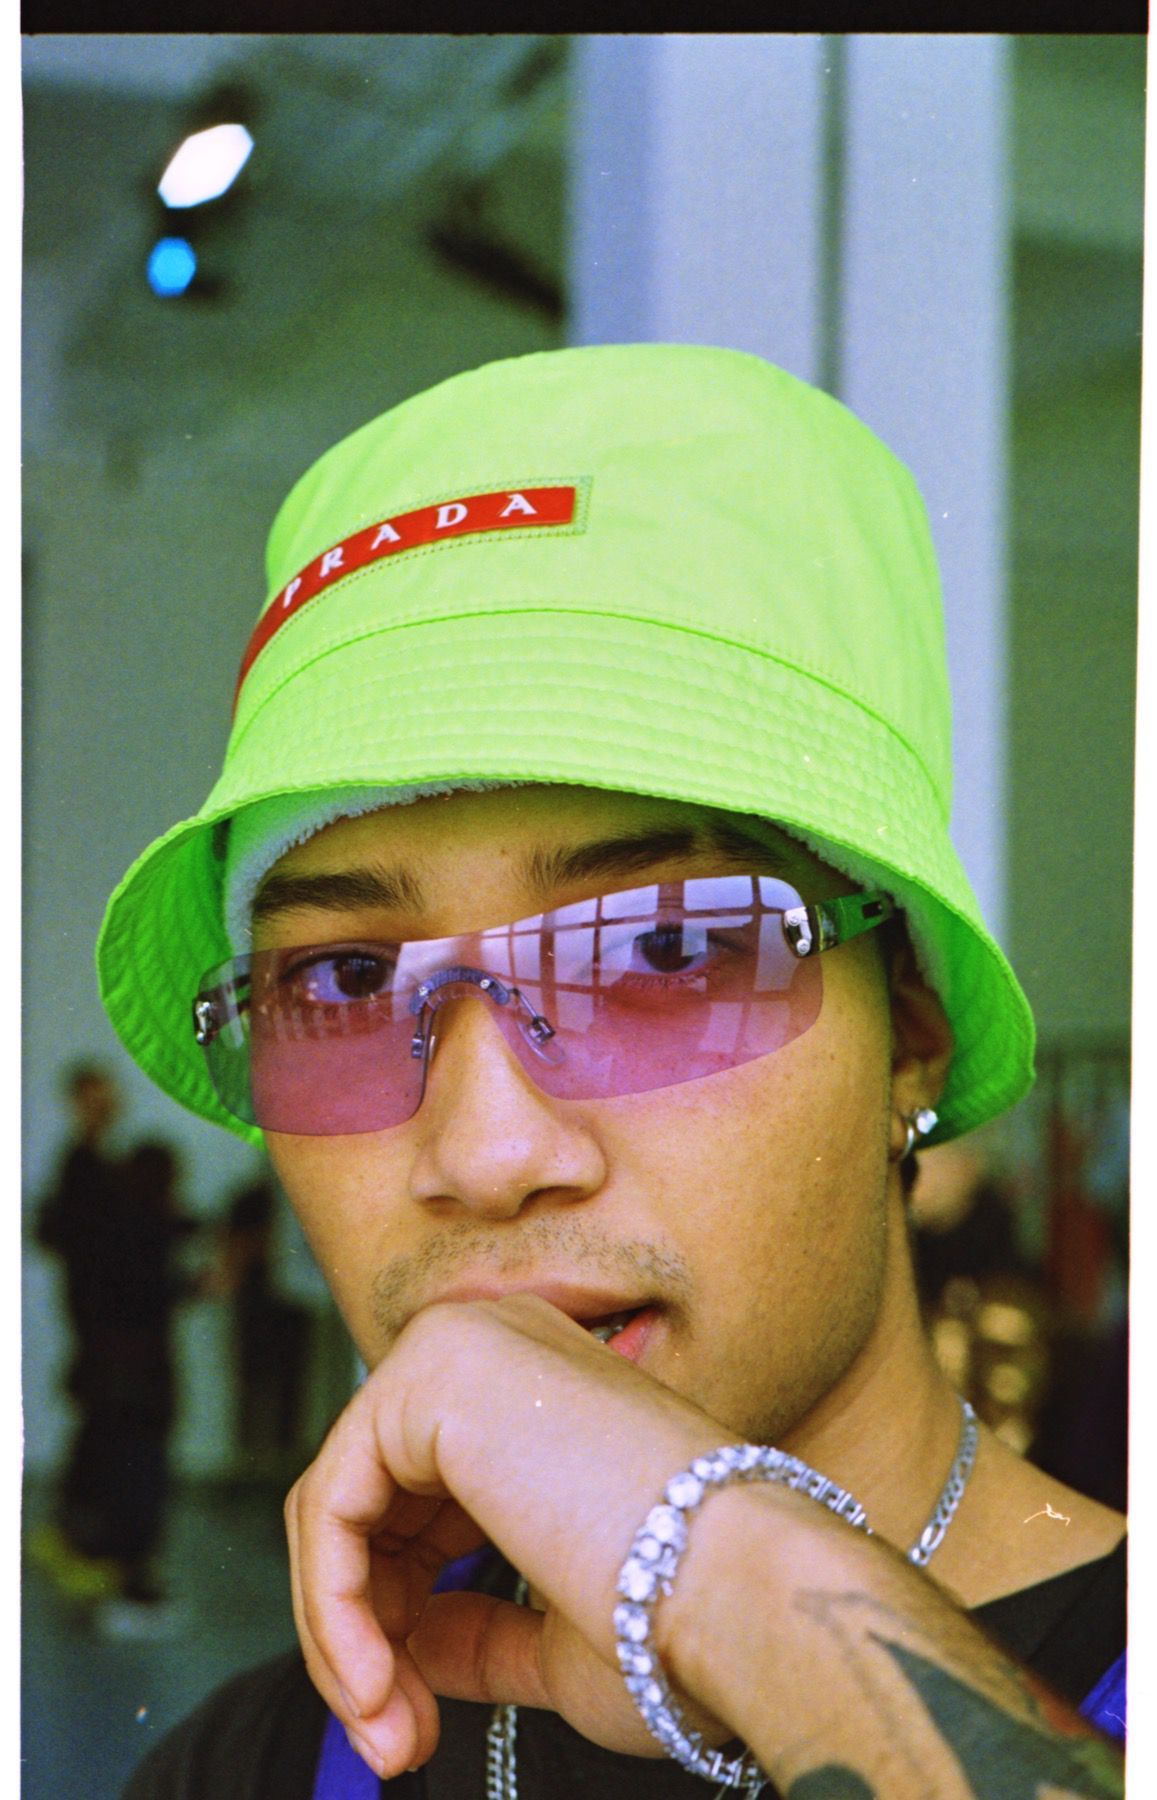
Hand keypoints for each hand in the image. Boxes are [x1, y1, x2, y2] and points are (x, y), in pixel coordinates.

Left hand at [284, 1294, 734, 1779]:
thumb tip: (406, 1646)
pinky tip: (371, 1684)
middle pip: (368, 1498)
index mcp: (537, 1386)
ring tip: (387, 1730)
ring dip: (344, 1636)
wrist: (745, 1593)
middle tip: (392, 1739)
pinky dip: (332, 1606)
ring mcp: (462, 1346)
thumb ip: (474, 1625)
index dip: (399, 1615)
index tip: (412, 1723)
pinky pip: (329, 1502)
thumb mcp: (555, 1630)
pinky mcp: (430, 1372)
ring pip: (338, 1504)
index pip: (419, 1494)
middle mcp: (497, 1344)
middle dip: (366, 1634)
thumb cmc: (683, 1617)